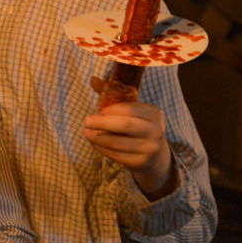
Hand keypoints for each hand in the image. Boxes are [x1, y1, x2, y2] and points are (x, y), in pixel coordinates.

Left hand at [83, 81, 172, 196]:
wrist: (155, 156)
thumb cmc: (138, 127)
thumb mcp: (131, 111)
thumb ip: (112, 95)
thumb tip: (93, 79)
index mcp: (154, 113)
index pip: (130, 109)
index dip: (111, 110)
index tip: (99, 111)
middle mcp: (155, 131)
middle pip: (126, 125)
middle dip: (102, 123)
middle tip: (86, 121)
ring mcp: (149, 148)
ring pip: (118, 142)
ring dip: (98, 138)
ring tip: (87, 133)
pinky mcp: (140, 163)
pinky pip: (116, 155)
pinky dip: (102, 149)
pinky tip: (94, 143)